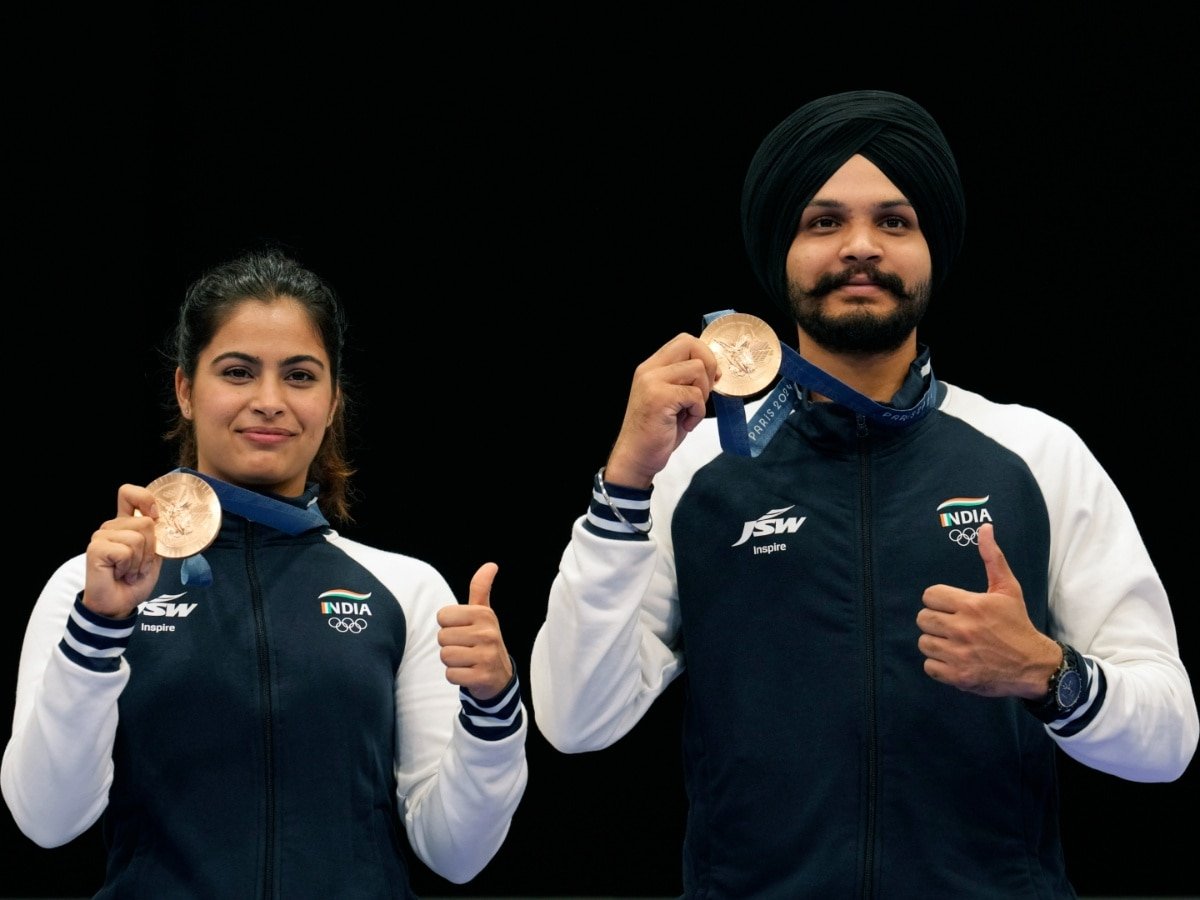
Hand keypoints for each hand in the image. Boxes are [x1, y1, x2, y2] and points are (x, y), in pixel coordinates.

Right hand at [83, 483, 164, 619]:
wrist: (120, 604)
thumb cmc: (135, 580)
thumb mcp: (154, 554)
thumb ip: (157, 535)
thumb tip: (161, 519)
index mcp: (125, 523)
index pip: (129, 493)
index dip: (145, 498)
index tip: (156, 516)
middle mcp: (111, 526)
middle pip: (145, 522)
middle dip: (150, 549)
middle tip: (138, 565)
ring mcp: (101, 536)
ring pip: (138, 538)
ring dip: (140, 561)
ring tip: (129, 571)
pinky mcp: (96, 548)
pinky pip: (126, 551)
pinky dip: (129, 566)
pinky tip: (119, 574)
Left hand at [436, 562, 512, 700]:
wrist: (500, 675)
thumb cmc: (484, 639)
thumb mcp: (484, 613)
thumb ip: (481, 588)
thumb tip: (490, 565)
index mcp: (484, 614)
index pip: (442, 616)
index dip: (449, 626)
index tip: (464, 630)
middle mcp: (488, 633)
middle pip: (442, 637)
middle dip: (450, 644)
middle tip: (466, 648)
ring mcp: (486, 656)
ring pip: (445, 656)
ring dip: (452, 661)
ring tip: (467, 660)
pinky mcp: (482, 677)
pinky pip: (451, 675)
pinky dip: (456, 676)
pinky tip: (469, 673)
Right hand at [603, 333, 717, 488]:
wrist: (637, 457)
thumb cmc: (656, 432)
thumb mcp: (672, 399)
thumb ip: (686, 380)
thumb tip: (715, 370)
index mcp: (652, 367)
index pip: (684, 341)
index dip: (704, 355)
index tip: (710, 378)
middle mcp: (650, 369)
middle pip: (691, 344)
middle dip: (708, 366)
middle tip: (704, 392)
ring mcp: (653, 381)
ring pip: (697, 369)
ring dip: (702, 394)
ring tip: (689, 412)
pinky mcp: (659, 397)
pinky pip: (695, 395)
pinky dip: (697, 412)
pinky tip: (685, 424)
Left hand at [916, 523, 1058, 697]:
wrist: (1033, 665)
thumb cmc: (1017, 624)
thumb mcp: (1008, 589)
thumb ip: (993, 558)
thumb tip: (984, 528)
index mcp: (972, 605)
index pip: (929, 596)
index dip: (938, 600)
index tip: (950, 606)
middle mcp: (963, 628)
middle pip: (922, 619)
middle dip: (934, 621)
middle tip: (951, 625)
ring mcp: (959, 654)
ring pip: (924, 642)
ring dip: (935, 643)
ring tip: (953, 643)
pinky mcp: (958, 676)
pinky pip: (929, 666)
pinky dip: (938, 665)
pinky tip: (954, 659)